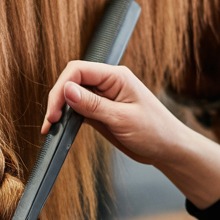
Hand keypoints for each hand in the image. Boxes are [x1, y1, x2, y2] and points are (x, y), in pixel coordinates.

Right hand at [41, 61, 219, 208]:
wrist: (168, 149)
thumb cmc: (155, 132)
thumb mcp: (122, 119)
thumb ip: (93, 104)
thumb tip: (67, 90)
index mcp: (116, 77)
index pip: (79, 70)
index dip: (62, 87)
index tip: (55, 110)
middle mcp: (108, 83)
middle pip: (72, 81)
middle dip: (58, 99)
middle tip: (51, 121)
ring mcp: (104, 97)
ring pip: (73, 95)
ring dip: (60, 109)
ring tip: (51, 127)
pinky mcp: (101, 111)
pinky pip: (79, 109)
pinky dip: (68, 118)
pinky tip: (61, 128)